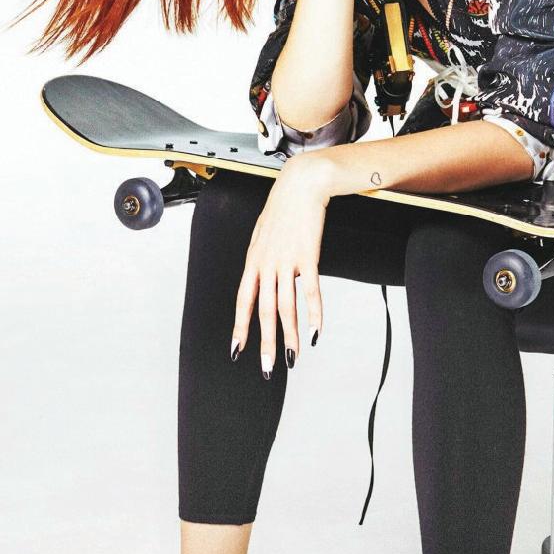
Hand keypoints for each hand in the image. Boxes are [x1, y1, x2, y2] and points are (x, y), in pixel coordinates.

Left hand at [232, 156, 331, 373]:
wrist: (300, 185)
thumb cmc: (283, 209)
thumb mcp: (263, 236)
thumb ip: (263, 261)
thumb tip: (266, 280)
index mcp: (252, 261)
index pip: (242, 301)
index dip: (240, 327)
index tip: (237, 350)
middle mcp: (265, 264)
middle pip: (264, 311)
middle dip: (264, 343)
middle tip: (266, 369)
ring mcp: (286, 262)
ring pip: (286, 307)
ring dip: (289, 336)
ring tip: (292, 358)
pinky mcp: (308, 257)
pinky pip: (311, 292)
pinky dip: (314, 314)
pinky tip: (316, 332)